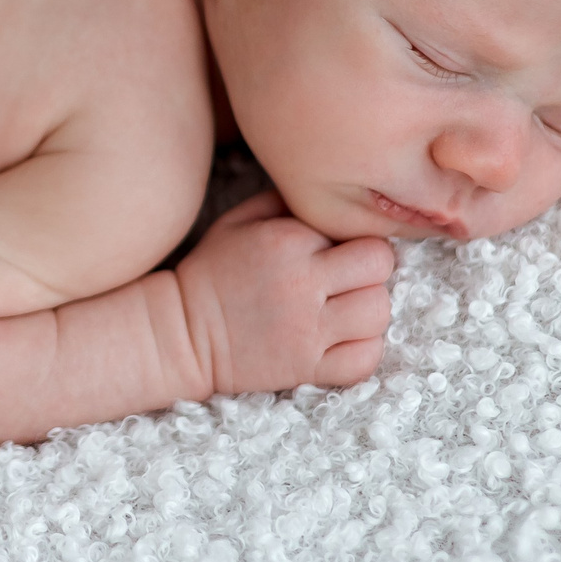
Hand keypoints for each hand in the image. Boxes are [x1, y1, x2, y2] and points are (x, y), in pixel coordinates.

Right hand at [174, 189, 396, 394]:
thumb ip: (286, 201)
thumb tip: (329, 193)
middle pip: (379, 269)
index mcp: (288, 242)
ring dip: (368, 309)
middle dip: (370, 270)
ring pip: (378, 313)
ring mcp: (307, 331)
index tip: (338, 251)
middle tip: (348, 278)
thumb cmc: (213, 271)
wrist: (182, 332)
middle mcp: (302, 285)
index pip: (360, 233)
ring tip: (344, 309)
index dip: (356, 241)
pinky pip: (364, 360)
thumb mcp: (239, 220)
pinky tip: (343, 339)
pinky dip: (363, 350)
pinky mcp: (306, 368)